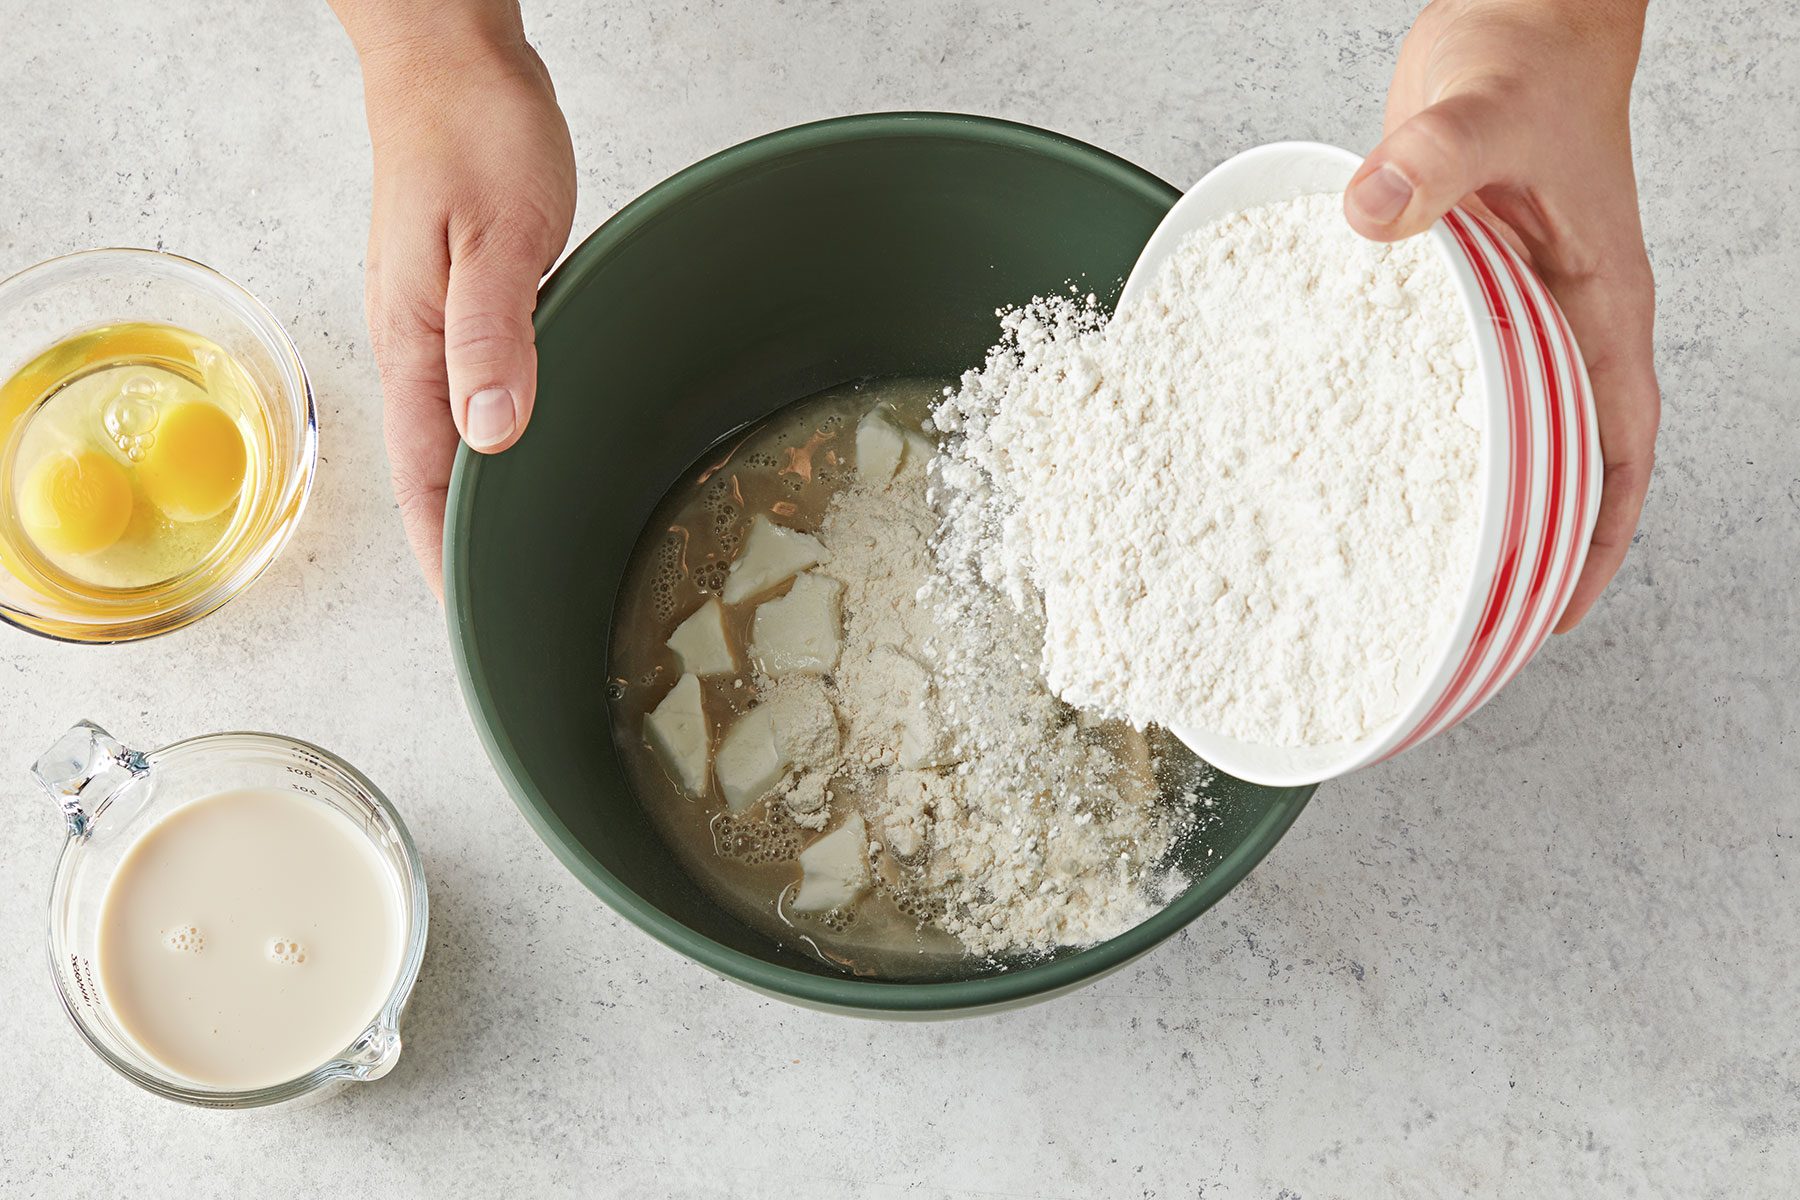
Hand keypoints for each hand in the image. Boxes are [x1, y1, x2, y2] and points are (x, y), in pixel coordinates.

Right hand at [338, 7, 575, 592]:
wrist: (447, 57)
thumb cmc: (470, 128)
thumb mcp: (495, 233)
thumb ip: (491, 335)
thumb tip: (492, 435)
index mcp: (414, 344)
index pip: (425, 480)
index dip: (445, 555)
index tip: (471, 620)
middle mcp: (414, 347)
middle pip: (434, 474)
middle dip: (464, 547)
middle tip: (510, 610)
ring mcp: (433, 326)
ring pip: (455, 437)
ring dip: (482, 499)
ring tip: (523, 557)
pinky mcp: (461, 302)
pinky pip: (474, 393)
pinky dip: (499, 441)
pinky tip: (533, 455)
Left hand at [1345, 0, 1657, 631]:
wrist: (1514, 15)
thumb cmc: (1525, 56)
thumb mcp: (1477, 106)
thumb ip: (1432, 159)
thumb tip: (1374, 213)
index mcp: (1599, 302)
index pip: (1619, 445)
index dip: (1596, 536)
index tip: (1556, 609)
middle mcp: (1561, 320)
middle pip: (1562, 462)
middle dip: (1526, 547)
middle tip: (1463, 624)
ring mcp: (1512, 311)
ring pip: (1504, 430)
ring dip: (1472, 500)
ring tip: (1410, 575)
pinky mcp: (1460, 292)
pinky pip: (1449, 381)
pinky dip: (1421, 429)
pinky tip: (1364, 465)